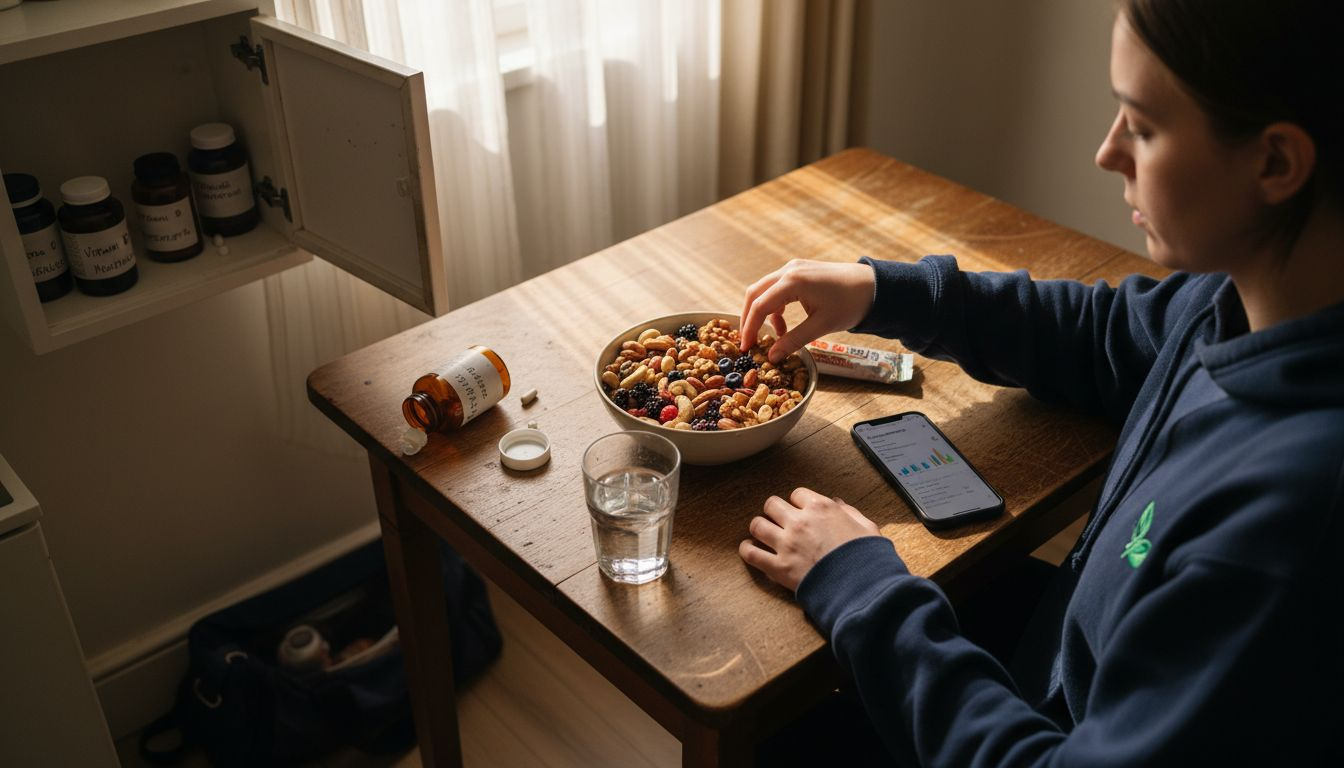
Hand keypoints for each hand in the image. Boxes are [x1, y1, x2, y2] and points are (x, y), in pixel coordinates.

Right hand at [739, 259, 875, 363]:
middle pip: (754, 293)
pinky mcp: (799, 271)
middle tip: (749, 341)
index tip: (745, 348)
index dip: (749, 328)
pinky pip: (776, 287)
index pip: (759, 306)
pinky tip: (784, 322)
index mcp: (793, 282)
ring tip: (776, 335)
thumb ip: (793, 341)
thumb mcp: (821, 326)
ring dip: (763, 312)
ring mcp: (793, 268)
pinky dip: (774, 305)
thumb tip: (772, 357)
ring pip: (764, 289)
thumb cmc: (850, 304)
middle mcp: (789, 270)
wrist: (873, 286)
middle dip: (749, 318)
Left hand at [739, 487, 881, 591]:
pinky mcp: (778, 567)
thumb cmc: (868, 558)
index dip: (798, 502)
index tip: (800, 511)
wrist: (862, 587)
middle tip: (779, 521)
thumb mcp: (867, 528)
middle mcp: (800, 522)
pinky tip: (750, 550)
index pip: (797, 494)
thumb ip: (850, 512)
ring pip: (757, 525)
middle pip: (772, 504)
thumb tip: (837, 503)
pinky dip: (747, 550)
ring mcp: (787, 544)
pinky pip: (751, 553)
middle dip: (774, 511)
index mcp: (821, 508)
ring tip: (764, 534)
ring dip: (759, 528)